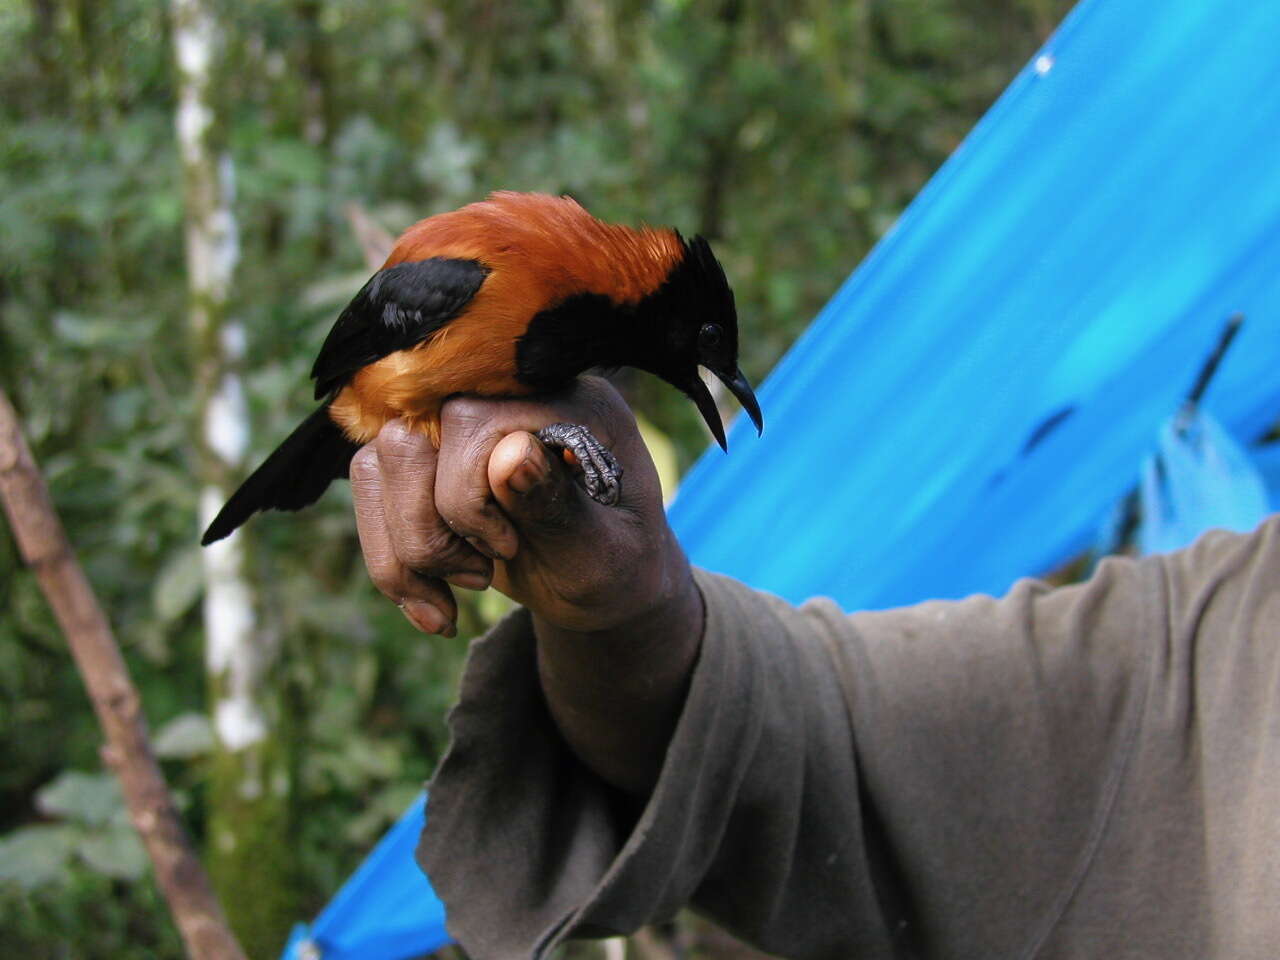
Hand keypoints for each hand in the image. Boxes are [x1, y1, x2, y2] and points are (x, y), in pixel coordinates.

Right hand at [349, 376, 690, 636]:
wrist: (606, 587)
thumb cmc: (618, 568)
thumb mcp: (604, 555)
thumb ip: (560, 508)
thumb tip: (508, 454)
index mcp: (567, 403)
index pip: (473, 422)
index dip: (470, 499)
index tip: (510, 551)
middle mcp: (507, 397)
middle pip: (408, 438)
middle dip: (429, 531)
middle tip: (483, 577)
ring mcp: (462, 423)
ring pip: (375, 465)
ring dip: (405, 554)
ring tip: (463, 593)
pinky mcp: (431, 456)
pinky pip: (369, 488)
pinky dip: (391, 561)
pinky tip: (433, 607)